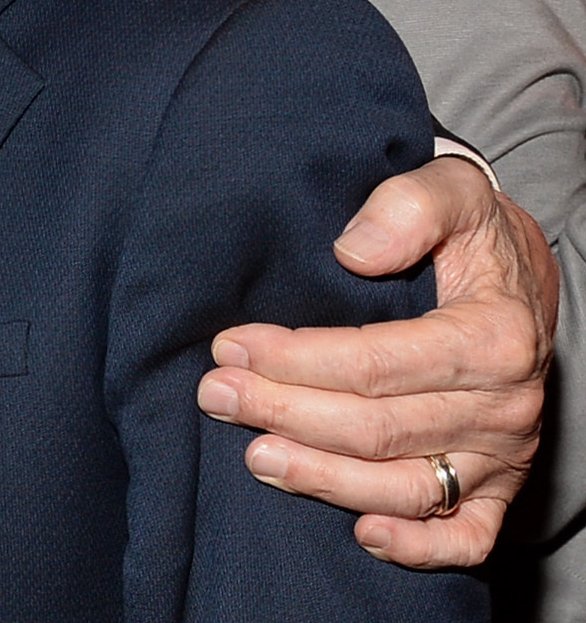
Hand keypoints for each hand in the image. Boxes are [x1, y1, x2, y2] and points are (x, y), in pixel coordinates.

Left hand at [197, 156, 555, 567]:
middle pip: (380, 427)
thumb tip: (352, 249)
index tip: (229, 347)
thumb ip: (408, 205)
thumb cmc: (471, 233)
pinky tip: (359, 531)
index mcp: (494, 337)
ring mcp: (503, 455)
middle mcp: (505, 406)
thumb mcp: (452, 190)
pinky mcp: (499, 487)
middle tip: (216, 395)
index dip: (297, 359)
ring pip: (409, 488)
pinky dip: (416, 546)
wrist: (519, 276)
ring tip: (255, 458)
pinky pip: (466, 536)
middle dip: (286, 413)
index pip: (378, 363)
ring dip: (326, 480)